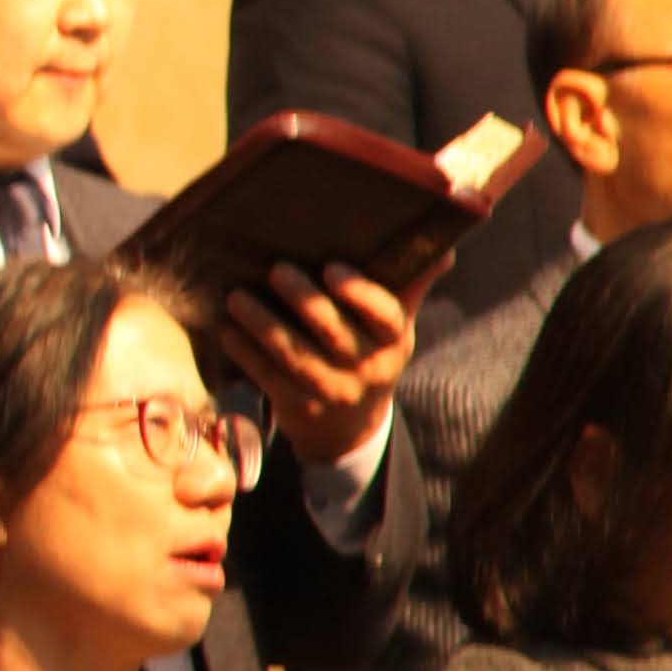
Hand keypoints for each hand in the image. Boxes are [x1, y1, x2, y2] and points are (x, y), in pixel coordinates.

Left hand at [214, 263, 413, 469]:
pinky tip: (228, 331)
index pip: (384, 315)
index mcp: (393, 340)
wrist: (351, 425)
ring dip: (263, 324)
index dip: (359, 293)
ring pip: (296, 355)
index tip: (332, 269)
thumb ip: (408, 285)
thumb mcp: (394, 325)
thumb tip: (443, 245)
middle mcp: (367, 367)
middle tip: (276, 269)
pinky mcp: (300, 407)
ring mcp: (333, 390)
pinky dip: (246, 354)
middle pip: (334, 332)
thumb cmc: (369, 354)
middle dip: (303, 300)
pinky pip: (269, 378)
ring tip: (236, 297)